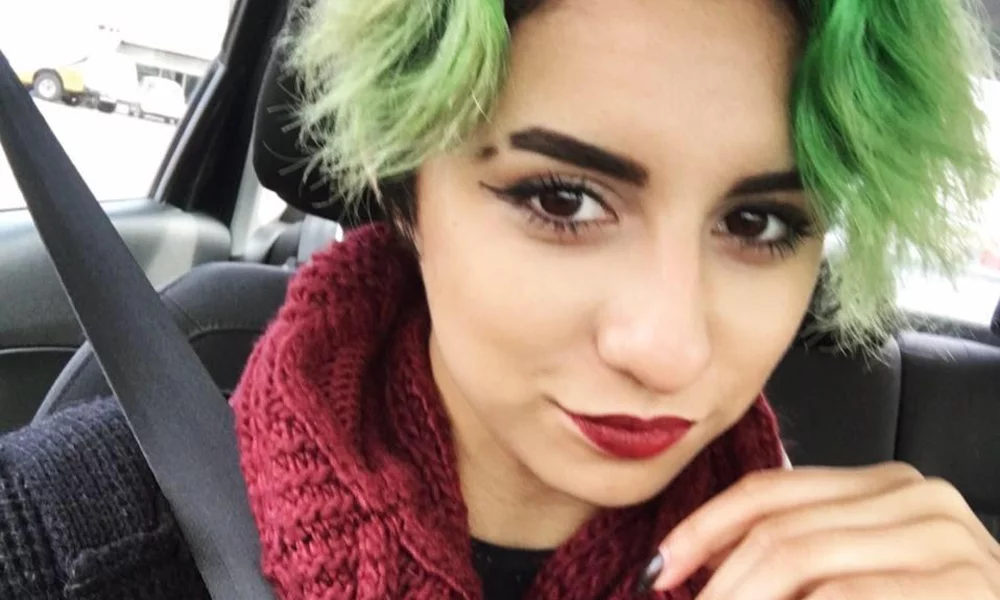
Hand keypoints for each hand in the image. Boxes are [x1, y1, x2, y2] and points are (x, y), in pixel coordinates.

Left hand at [642, 463, 999, 598]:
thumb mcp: (852, 571)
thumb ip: (796, 554)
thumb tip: (690, 564)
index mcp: (887, 487)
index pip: (770, 490)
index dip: (702, 527)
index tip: (657, 569)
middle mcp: (920, 499)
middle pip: (780, 528)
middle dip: (716, 581)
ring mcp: (950, 542)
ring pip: (802, 560)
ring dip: (742, 599)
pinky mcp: (967, 589)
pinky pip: (846, 597)